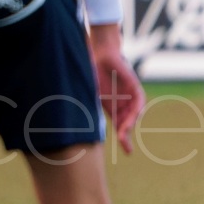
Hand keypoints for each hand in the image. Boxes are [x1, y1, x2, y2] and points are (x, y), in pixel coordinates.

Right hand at [90, 24, 144, 153]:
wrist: (97, 51)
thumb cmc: (89, 69)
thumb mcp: (86, 91)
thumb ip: (83, 102)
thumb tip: (65, 119)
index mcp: (110, 104)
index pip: (119, 123)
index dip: (123, 137)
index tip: (127, 152)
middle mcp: (121, 101)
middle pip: (127, 121)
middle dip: (126, 134)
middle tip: (125, 147)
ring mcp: (128, 94)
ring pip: (133, 113)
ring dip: (129, 123)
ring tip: (123, 133)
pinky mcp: (133, 86)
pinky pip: (138, 100)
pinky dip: (135, 110)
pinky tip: (131, 118)